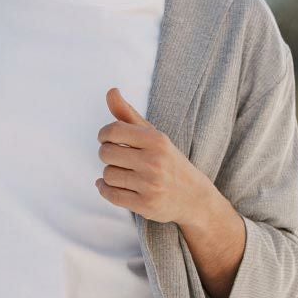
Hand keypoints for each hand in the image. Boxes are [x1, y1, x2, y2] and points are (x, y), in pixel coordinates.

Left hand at [94, 85, 217, 225]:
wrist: (194, 197)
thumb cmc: (169, 162)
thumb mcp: (153, 136)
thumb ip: (128, 114)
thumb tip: (111, 91)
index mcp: (156, 140)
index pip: (114, 130)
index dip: (104, 134)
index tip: (107, 139)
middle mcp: (154, 162)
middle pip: (106, 153)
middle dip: (106, 154)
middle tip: (115, 157)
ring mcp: (150, 185)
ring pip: (108, 175)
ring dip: (109, 174)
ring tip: (122, 173)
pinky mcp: (145, 205)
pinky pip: (111, 195)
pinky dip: (104, 190)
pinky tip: (108, 186)